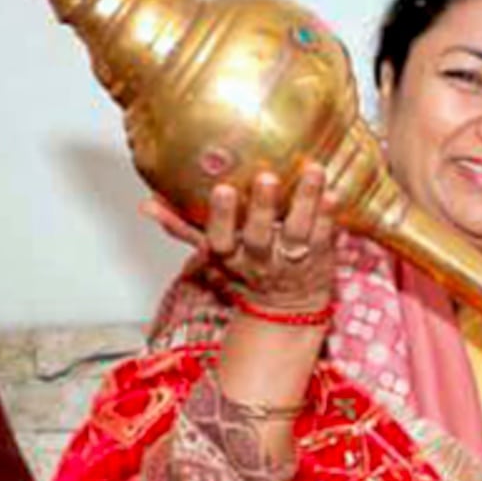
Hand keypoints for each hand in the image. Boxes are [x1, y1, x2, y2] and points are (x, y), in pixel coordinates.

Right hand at [143, 164, 338, 311]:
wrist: (287, 310)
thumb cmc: (248, 270)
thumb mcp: (212, 254)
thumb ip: (181, 227)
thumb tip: (146, 204)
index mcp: (231, 257)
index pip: (221, 240)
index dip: (222, 217)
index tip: (223, 189)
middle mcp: (261, 260)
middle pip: (261, 236)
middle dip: (263, 209)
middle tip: (267, 178)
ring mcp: (292, 260)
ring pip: (300, 232)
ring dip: (306, 200)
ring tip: (313, 170)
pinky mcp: (320, 257)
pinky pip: (326, 235)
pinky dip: (330, 214)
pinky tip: (334, 191)